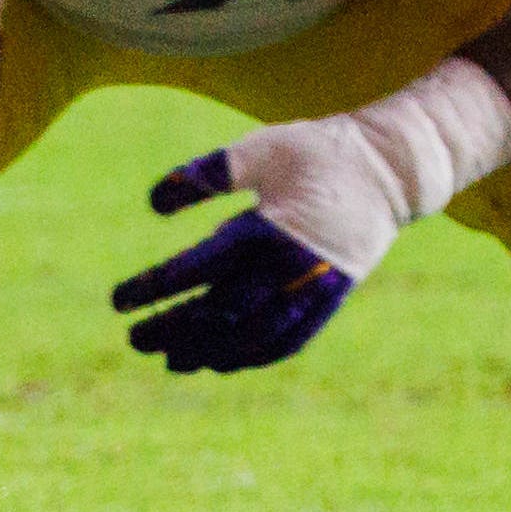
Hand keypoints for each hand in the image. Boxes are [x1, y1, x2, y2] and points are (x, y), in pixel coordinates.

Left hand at [113, 129, 403, 373]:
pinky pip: (287, 342)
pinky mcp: (331, 299)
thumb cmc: (319, 153)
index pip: (197, 269)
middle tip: (134, 338)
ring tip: (170, 360)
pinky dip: (251, 358)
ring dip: (206, 352)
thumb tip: (153, 202)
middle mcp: (290, 266)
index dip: (154, 288)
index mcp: (267, 227)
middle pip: (219, 313)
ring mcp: (314, 289)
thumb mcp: (261, 149)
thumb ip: (206, 173)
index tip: (118, 301)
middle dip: (172, 329)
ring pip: (251, 337)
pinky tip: (220, 362)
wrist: (392, 169)